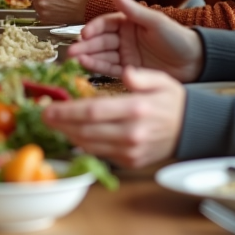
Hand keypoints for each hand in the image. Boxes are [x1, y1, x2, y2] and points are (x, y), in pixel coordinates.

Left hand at [42, 67, 184, 168]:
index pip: (93, 111)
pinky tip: (74, 134)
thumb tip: (126, 73)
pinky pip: (100, 154)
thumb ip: (142, 77)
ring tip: (54, 125)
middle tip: (43, 116)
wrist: (191, 129)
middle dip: (60, 124)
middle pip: (86, 131)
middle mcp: (131, 133)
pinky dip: (84, 144)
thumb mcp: (161, 80)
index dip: (66, 111)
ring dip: (68, 135)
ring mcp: (130, 151)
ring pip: (89, 145)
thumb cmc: (173, 102)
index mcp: (136, 109)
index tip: (49, 108)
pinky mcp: (130, 161)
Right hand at [67, 0, 203, 81]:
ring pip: (103, 55)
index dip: (94, 28)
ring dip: (88, 57)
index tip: (84, 33)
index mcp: (129, 23)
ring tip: (75, 59)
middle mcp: (125, 39)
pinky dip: (99, 68)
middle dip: (86, 45)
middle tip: (72, 50)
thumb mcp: (156, 22)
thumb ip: (133, 10)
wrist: (196, 62)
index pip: (106, 24)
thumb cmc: (178, 37)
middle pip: (101, 41)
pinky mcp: (130, 71)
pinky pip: (111, 69)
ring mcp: (126, 55)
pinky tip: (87, 66)